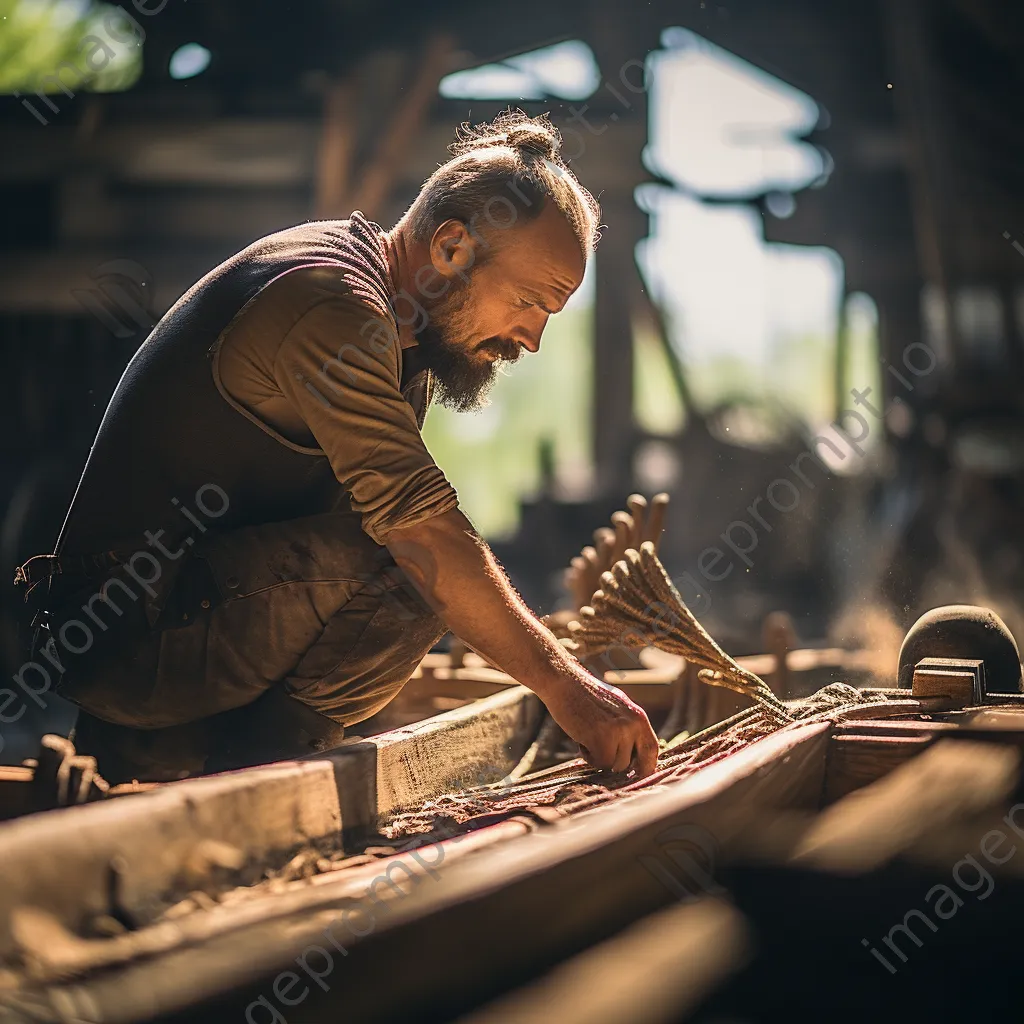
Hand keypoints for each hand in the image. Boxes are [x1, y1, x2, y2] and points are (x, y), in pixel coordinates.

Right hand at [542, 670, 658, 776]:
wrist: (563, 683)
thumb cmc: (585, 696)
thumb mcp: (616, 709)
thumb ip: (628, 728)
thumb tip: (636, 758)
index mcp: (639, 717)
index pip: (652, 749)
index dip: (646, 766)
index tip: (636, 774)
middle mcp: (632, 724)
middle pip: (631, 763)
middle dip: (615, 762)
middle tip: (599, 749)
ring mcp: (618, 731)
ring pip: (615, 765)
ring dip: (600, 758)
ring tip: (588, 737)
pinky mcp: (601, 738)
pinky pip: (600, 763)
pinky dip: (588, 756)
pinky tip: (581, 740)